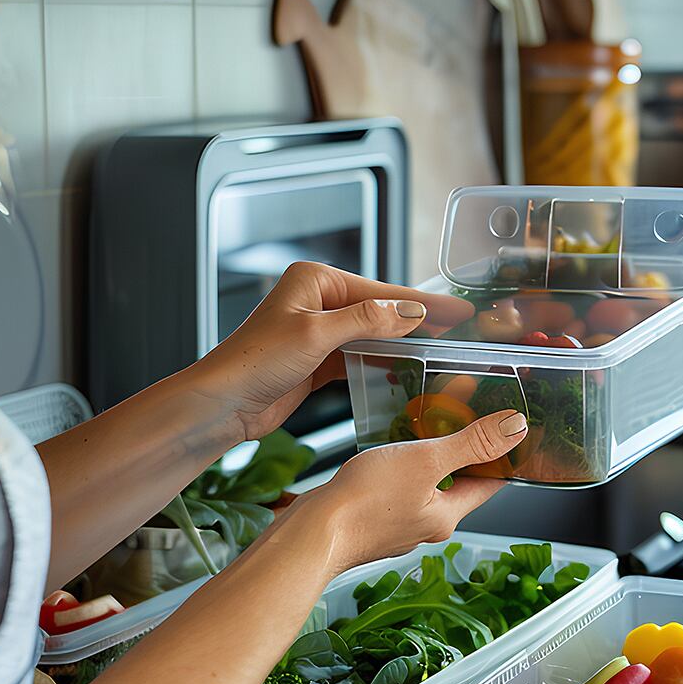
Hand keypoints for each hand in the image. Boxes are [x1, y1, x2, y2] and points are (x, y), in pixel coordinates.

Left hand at [191, 261, 473, 441]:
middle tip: (459, 330)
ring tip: (438, 351)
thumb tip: (411, 311)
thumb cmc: (256, 361)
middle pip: (378, 310)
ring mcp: (316, 330)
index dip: (421, 301)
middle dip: (416, 321)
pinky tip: (402, 370)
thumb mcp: (317, 334)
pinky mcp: (316, 360)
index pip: (379, 290)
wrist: (224, 403)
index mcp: (314, 279)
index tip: (457, 309)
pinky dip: (379, 362)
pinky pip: (357, 356)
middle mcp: (316, 300)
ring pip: (370, 334)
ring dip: (400, 344)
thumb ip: (367, 320)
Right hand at [282, 409, 528, 574]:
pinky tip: (385, 457)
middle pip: (456, 485)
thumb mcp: (426, 460)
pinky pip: (395, 493)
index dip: (501, 458)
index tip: (507, 433)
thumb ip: (471, 443)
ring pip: (424, 489)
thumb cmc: (364, 502)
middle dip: (460, 455)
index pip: (489, 484)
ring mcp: (397, 526)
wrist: (312, 534)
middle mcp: (426, 525)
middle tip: (460, 420)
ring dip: (426, 463)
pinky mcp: (372, 522)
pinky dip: (398, 473)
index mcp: (447, 515)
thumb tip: (515, 429)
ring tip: (420, 432)